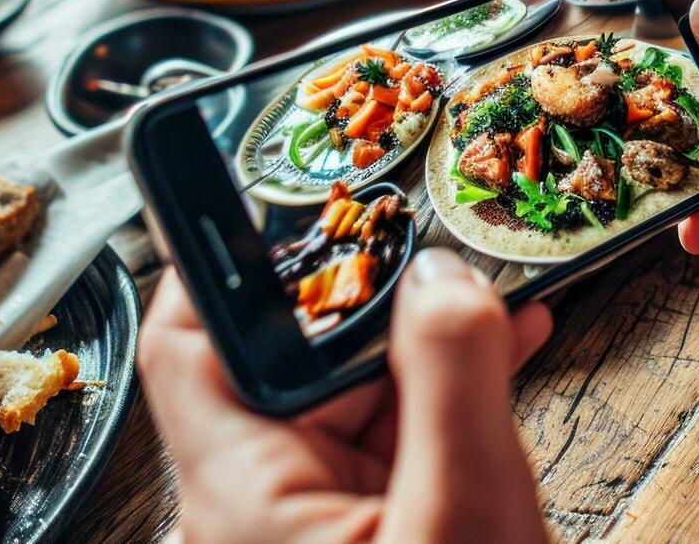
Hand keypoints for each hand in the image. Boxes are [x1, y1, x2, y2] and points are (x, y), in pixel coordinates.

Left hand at [140, 251, 552, 543]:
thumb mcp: (465, 514)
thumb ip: (452, 384)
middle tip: (429, 235)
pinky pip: (399, 431)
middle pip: (292, 353)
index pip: (190, 343)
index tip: (274, 188)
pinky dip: (449, 387)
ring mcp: (320, 514)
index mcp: (245, 495)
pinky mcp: (372, 524)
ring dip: (425, 336)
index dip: (225, 256)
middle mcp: (264, 499)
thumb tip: (441, 277)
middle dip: (369, 290)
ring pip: (356, 389)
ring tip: (493, 287)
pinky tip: (509, 343)